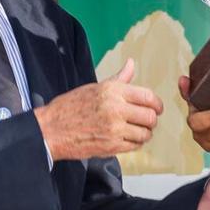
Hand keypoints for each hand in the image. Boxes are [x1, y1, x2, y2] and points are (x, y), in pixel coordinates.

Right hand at [35, 58, 162, 160]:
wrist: (51, 129)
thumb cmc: (71, 106)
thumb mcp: (95, 87)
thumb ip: (119, 79)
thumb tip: (131, 63)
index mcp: (113, 90)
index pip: (148, 96)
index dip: (157, 104)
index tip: (157, 108)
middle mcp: (116, 108)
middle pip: (150, 116)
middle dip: (151, 120)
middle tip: (146, 121)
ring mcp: (114, 129)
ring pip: (145, 133)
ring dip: (144, 133)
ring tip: (137, 131)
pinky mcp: (111, 146)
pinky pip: (135, 146)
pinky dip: (135, 143)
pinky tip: (128, 138)